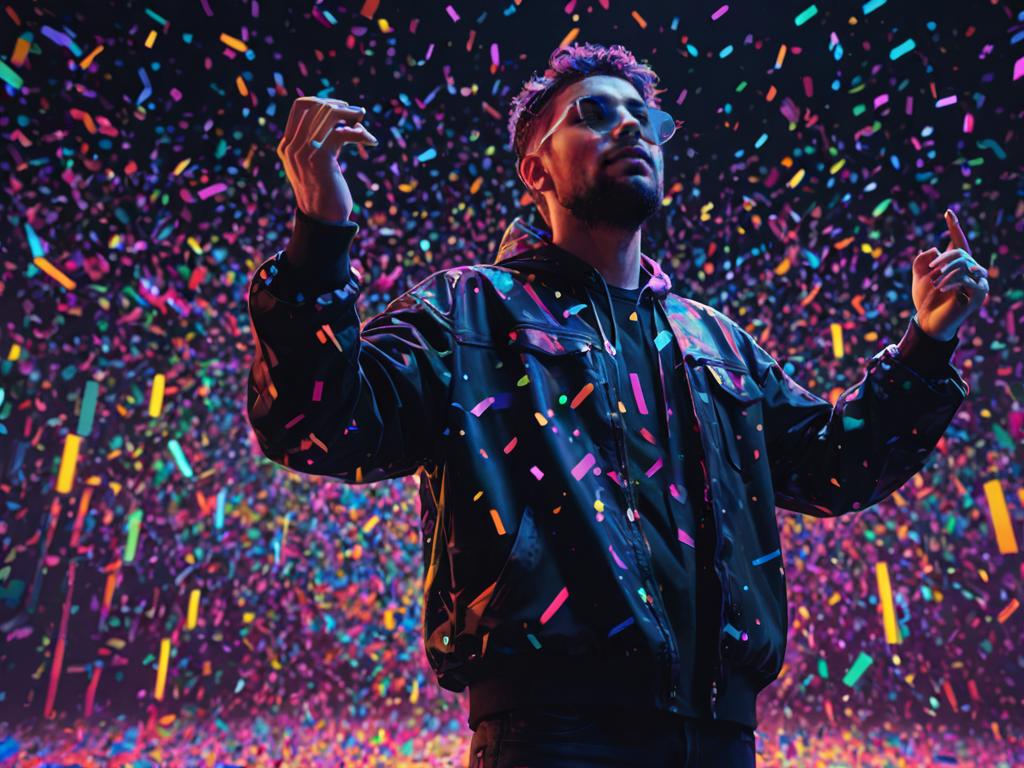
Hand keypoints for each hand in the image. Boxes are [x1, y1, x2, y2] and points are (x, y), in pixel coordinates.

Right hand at [276, 96, 379, 223]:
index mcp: (287, 146)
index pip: (300, 106)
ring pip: (327, 114)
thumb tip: (340, 123)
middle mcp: (292, 146)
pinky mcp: (320, 159)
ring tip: (364, 123)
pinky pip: (342, 133)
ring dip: (351, 115)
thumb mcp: (316, 166)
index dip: (323, 100)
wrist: (323, 221)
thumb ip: (318, 145)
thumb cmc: (325, 194)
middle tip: (358, 114)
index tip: (342, 107)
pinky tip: (370, 142)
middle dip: (340, 106)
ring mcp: (303, 152)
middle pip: (314, 105)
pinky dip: (360, 134)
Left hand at [910, 209, 989, 340]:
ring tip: (934, 283)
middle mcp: (971, 271)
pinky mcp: (979, 294)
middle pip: (961, 252)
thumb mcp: (919, 276)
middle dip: (944, 258)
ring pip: (965, 264)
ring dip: (946, 272)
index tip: (948, 212)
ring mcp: (978, 283)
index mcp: (957, 265)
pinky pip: (968, 278)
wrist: (928, 321)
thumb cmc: (925, 299)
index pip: (959, 242)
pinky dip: (952, 280)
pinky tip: (940, 287)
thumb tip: (935, 249)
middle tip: (930, 269)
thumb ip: (923, 260)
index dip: (954, 227)